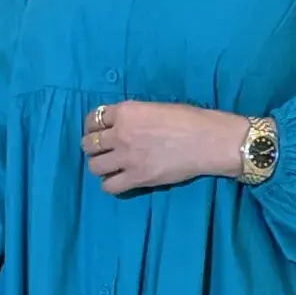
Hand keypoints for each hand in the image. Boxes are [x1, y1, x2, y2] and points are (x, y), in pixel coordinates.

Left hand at [82, 100, 247, 193]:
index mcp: (125, 112)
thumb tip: (123, 126)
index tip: (99, 131)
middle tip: (104, 150)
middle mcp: (120, 134)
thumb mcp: (154, 108)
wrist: (207, 140)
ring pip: (94, 166)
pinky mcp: (136, 178)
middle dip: (92, 147)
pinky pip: (108, 186)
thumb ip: (133, 117)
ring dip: (99, 166)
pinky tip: (119, 180)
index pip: (93, 119)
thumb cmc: (188, 119)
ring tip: (110, 166)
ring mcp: (126, 158)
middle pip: (88, 144)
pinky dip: (110, 184)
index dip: (93, 126)